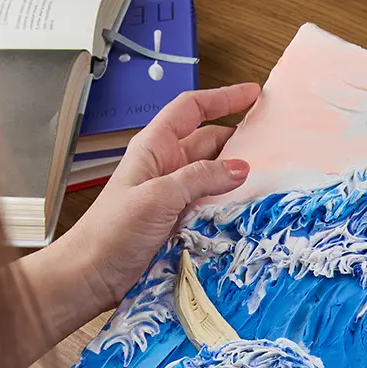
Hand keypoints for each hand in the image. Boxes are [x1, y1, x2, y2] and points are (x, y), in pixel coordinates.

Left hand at [61, 82, 260, 312]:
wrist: (92, 273)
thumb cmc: (113, 230)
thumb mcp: (158, 197)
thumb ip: (200, 178)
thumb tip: (242, 167)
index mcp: (154, 148)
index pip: (191, 110)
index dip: (222, 98)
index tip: (254, 94)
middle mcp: (166, 167)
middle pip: (209, 142)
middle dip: (238, 138)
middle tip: (274, 141)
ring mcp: (174, 196)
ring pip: (214, 175)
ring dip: (237, 174)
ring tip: (270, 173)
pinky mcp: (180, 222)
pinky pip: (212, 204)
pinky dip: (231, 202)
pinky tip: (250, 205)